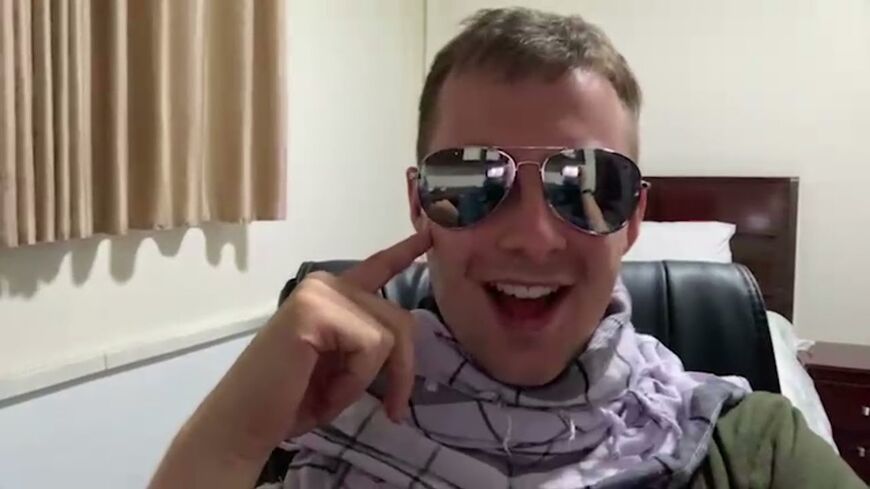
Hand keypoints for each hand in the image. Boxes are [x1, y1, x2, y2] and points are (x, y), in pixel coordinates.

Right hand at [149, 232, 431, 488]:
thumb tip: (406, 334)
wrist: (244, 424)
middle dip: (402, 370)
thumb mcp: (344, 366)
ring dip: (369, 379)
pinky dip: (355, 380)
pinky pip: (371, 347)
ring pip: (389, 334)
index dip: (405, 251)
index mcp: (331, 293)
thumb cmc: (291, 401)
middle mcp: (326, 282)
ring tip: (336, 396)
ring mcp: (320, 292)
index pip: (378, 267)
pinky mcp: (316, 310)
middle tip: (394, 410)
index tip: (431, 232)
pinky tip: (326, 390)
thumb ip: (369, 341)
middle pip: (399, 318)